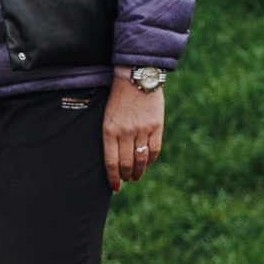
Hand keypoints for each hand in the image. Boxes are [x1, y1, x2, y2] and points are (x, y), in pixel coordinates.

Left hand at [103, 71, 163, 189]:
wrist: (135, 77)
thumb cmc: (118, 98)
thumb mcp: (107, 116)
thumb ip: (111, 136)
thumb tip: (115, 159)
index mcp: (109, 130)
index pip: (111, 162)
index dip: (113, 178)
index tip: (114, 186)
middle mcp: (125, 132)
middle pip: (126, 164)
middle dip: (125, 176)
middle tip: (126, 180)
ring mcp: (141, 129)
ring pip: (141, 159)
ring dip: (138, 171)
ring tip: (136, 176)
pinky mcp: (156, 126)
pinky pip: (154, 149)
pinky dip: (150, 160)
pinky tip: (147, 163)